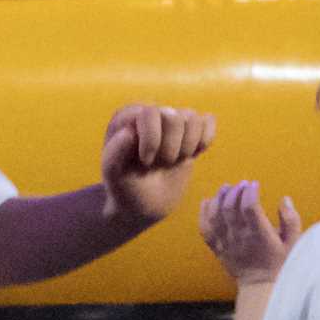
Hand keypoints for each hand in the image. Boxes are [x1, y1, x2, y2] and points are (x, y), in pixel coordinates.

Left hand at [99, 102, 215, 224]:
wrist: (142, 205)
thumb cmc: (124, 187)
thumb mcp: (112, 175)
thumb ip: (114, 153)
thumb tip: (129, 132)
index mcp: (128, 117)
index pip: (150, 113)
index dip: (153, 139)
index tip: (146, 162)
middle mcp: (151, 114)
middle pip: (175, 117)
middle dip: (171, 147)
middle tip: (160, 164)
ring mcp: (171, 123)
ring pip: (193, 119)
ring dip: (187, 146)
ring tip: (173, 161)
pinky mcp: (190, 134)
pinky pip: (207, 122)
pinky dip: (205, 139)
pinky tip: (193, 155)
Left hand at [198, 178, 300, 287]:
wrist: (259, 286)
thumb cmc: (278, 263)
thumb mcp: (293, 243)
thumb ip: (291, 220)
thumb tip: (285, 199)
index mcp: (259, 235)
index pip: (250, 207)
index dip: (251, 192)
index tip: (255, 185)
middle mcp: (240, 238)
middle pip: (230, 208)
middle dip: (235, 191)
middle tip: (242, 184)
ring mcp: (226, 243)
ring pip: (216, 216)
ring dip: (219, 198)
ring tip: (226, 187)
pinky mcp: (217, 248)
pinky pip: (205, 229)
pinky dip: (203, 213)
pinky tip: (207, 201)